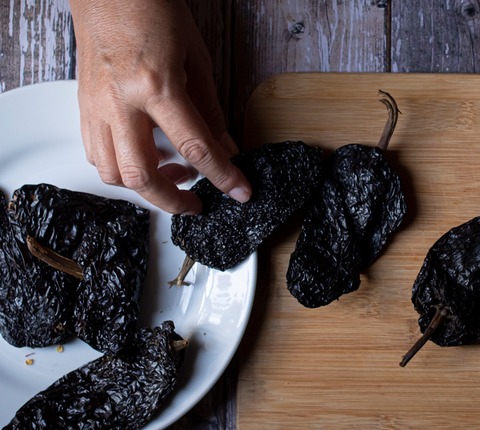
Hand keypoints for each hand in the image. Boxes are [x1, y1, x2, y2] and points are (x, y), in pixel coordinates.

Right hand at [70, 0, 250, 213]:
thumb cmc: (153, 12)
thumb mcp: (196, 58)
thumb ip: (210, 110)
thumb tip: (225, 146)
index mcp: (157, 86)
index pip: (196, 147)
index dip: (223, 176)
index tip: (239, 192)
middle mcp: (122, 102)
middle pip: (143, 175)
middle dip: (173, 200)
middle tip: (196, 204)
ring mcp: (97, 107)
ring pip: (113, 172)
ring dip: (145, 186)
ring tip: (172, 175)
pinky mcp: (84, 106)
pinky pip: (96, 154)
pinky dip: (121, 168)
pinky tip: (143, 157)